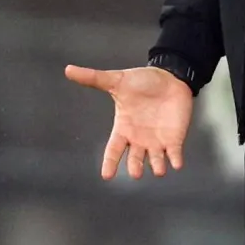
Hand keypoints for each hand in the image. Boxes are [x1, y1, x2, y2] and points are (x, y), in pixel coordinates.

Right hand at [65, 64, 193, 180]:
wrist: (169, 76)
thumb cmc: (142, 81)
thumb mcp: (117, 80)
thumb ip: (94, 78)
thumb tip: (68, 69)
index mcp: (124, 128)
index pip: (114, 149)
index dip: (110, 163)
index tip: (107, 176)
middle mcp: (139, 139)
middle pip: (135, 160)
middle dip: (136, 167)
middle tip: (135, 173)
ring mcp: (157, 141)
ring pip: (156, 161)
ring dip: (157, 166)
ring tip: (158, 169)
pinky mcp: (175, 138)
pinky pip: (175, 154)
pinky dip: (176, 160)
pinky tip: (177, 164)